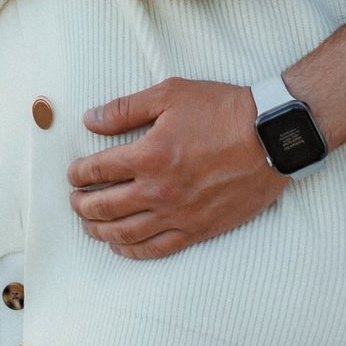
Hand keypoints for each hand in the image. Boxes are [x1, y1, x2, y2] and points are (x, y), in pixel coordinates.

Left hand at [65, 78, 281, 258]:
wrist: (272, 137)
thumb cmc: (223, 110)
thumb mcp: (170, 94)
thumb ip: (126, 109)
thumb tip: (90, 120)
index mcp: (149, 155)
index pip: (98, 170)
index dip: (78, 174)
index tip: (73, 174)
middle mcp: (159, 190)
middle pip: (106, 206)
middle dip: (82, 205)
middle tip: (74, 201)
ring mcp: (179, 214)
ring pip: (126, 233)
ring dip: (100, 231)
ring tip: (89, 225)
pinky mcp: (199, 229)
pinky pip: (158, 249)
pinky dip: (133, 251)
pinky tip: (121, 247)